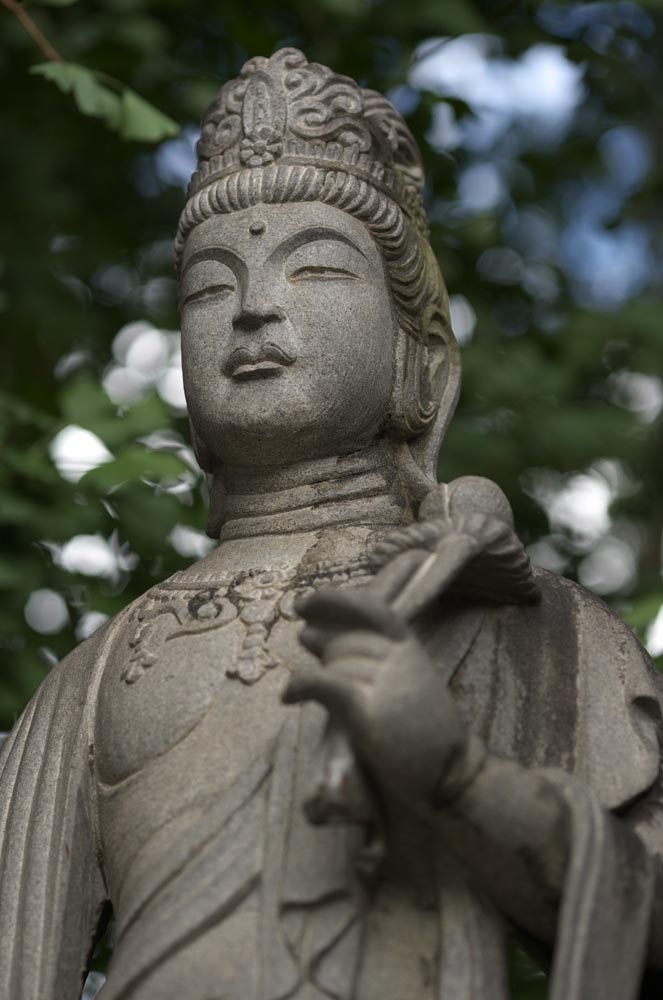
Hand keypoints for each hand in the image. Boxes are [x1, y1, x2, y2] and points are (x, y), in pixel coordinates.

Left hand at [283, 577, 482, 811]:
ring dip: (315, 673)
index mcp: (411, 649)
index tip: (307, 602)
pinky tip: (287, 696)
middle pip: (347, 639)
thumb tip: (319, 638)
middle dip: (322, 638)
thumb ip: (375, 660)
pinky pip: (323, 684)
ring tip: (299, 687)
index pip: (371, 609)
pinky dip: (300, 686)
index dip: (335, 600)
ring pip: (335, 664)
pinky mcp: (369, 710)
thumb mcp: (408, 683)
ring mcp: (386, 683)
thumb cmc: (425, 735)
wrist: (451, 776)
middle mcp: (400, 659)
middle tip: (304, 638)